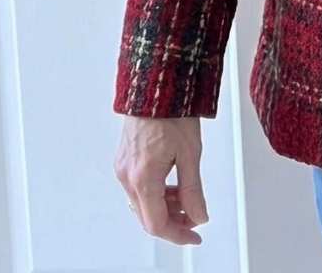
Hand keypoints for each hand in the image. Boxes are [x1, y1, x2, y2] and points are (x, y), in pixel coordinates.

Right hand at [114, 115, 208, 244]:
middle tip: (195, 218)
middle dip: (173, 222)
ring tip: (187, 199)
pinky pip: (138, 188)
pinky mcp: (124, 160)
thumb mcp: (190, 152)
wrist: (157, 84)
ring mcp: (123, 168)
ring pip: (142, 204)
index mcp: (143, 177)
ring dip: (166, 207)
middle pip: (147, 216)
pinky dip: (156, 193)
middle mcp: (127, 176)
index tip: (194, 236)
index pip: (157, 223)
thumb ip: (193, 188)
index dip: (178, 235)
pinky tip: (173, 186)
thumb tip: (199, 214)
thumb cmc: (173, 111)